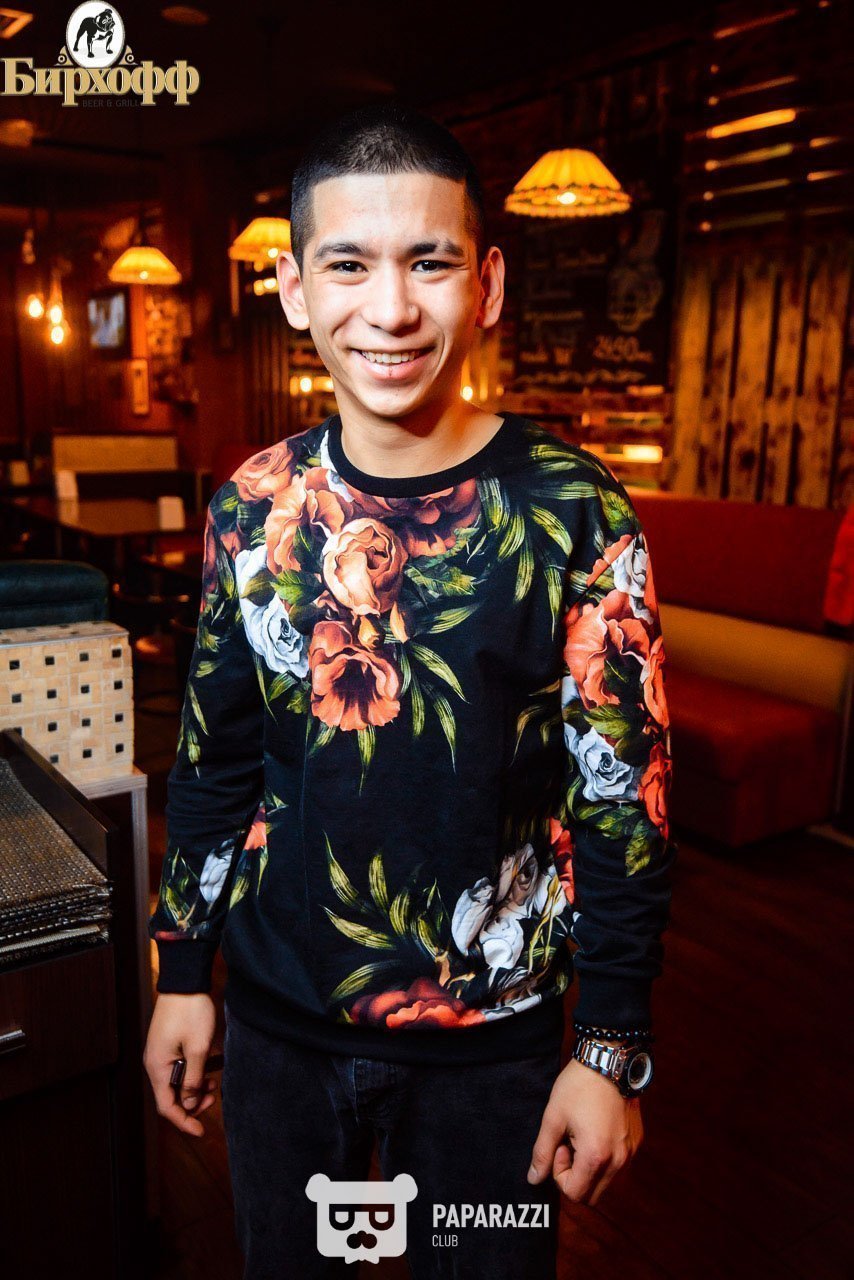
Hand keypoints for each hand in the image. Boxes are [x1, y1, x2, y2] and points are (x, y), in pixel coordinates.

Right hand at [143, 991, 218, 1136]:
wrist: (184, 980)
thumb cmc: (191, 1011)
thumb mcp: (198, 1048)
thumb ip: (194, 1079)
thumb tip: (190, 1104)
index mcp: (157, 1067)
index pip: (166, 1106)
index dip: (184, 1122)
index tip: (202, 1131)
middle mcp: (154, 1063)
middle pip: (170, 1096)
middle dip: (192, 1103)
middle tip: (214, 1099)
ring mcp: (159, 1053)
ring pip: (175, 1082)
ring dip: (194, 1088)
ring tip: (213, 1084)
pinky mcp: (166, 1045)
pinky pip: (177, 1069)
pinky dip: (192, 1074)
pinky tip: (207, 1071)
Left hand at [527, 1049, 642, 1204]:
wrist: (609, 1060)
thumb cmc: (578, 1087)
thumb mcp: (553, 1117)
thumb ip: (542, 1152)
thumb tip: (534, 1179)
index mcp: (596, 1157)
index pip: (574, 1194)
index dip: (560, 1174)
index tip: (560, 1145)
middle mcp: (619, 1162)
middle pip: (592, 1196)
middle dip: (575, 1177)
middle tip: (569, 1144)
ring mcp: (630, 1153)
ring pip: (606, 1182)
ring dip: (590, 1169)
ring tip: (583, 1136)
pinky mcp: (636, 1143)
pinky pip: (618, 1166)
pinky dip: (604, 1159)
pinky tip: (596, 1130)